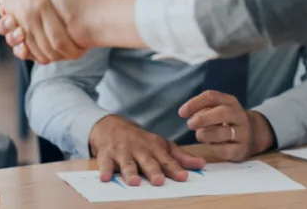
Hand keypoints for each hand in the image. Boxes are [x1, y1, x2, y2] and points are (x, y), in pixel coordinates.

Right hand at [88, 115, 205, 186]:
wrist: (109, 125)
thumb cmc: (139, 140)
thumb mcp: (159, 144)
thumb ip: (179, 156)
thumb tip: (201, 165)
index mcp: (153, 146)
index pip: (166, 159)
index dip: (175, 168)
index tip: (183, 177)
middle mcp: (138, 148)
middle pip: (147, 161)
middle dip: (153, 171)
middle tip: (159, 181)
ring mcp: (121, 151)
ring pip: (127, 163)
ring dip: (130, 172)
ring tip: (134, 182)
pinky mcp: (106, 154)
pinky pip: (104, 163)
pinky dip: (105, 170)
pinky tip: (106, 177)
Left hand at [179, 91, 274, 161]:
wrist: (252, 135)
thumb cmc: (226, 120)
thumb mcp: (217, 109)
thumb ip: (203, 109)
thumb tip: (186, 114)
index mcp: (230, 101)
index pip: (211, 97)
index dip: (194, 103)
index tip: (181, 113)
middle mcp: (239, 115)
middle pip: (222, 113)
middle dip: (202, 119)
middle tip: (190, 125)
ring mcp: (244, 133)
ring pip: (223, 133)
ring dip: (206, 134)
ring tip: (200, 135)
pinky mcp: (242, 150)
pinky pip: (225, 149)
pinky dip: (213, 147)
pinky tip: (211, 145)